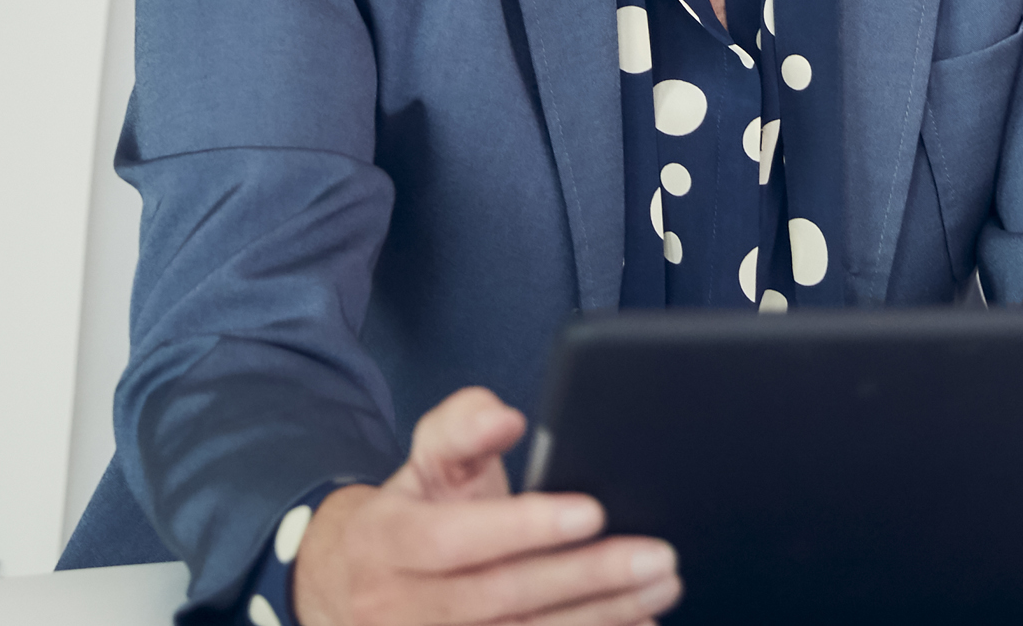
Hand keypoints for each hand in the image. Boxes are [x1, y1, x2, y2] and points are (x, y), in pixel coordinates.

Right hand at [292, 387, 680, 625]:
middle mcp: (399, 607)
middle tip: (655, 555)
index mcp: (386, 541)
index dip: (522, 527)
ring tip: (660, 586)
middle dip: (585, 577)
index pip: (452, 540)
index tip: (592, 510)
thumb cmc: (413, 514)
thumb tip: (504, 418)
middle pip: (501, 598)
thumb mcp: (426, 459)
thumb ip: (463, 426)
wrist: (362, 586)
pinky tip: (636, 625)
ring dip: (601, 617)